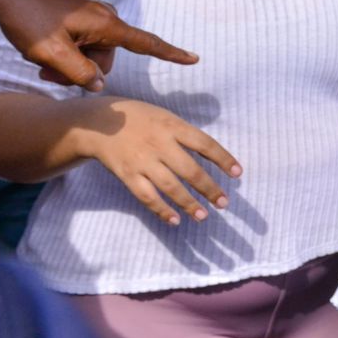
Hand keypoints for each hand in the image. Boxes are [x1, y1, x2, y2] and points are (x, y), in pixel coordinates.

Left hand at [0, 0, 197, 91]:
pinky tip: (39, 49)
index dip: (172, 53)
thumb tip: (98, 85)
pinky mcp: (77, 16)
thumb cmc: (28, 18)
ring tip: (39, 60)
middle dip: (80, 71)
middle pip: (106, 59)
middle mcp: (104, 18)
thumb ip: (78, 73)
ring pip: (90, 53)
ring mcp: (91, 15)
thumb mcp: (51, 53)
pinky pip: (80, 42)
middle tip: (46, 72)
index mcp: (106, 25)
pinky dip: (64, 52)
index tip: (194, 58)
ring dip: (68, 63)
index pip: (147, 43)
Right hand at [74, 97, 241, 226]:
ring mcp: (143, 161)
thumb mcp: (166, 117)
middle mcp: (160, 144)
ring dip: (188, 203)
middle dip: (209, 188)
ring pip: (170, 187)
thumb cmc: (140, 118)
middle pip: (190, 170)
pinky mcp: (127, 175)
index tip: (238, 173)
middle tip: (224, 203)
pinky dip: (161, 209)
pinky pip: (146, 196)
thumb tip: (211, 155)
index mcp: (173, 126)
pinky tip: (175, 220)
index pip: (205, 144)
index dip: (223, 158)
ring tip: (204, 216)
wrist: (99, 122)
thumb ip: (186, 134)